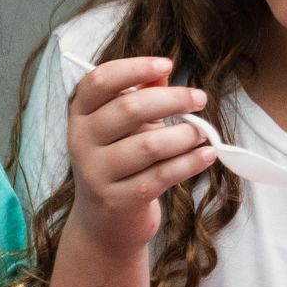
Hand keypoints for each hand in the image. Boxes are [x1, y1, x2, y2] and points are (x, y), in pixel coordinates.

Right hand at [67, 55, 215, 254]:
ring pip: (149, 144)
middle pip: (129, 107)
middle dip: (172, 99)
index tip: (167, 63)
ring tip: (202, 132)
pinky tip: (207, 155)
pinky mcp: (119, 200)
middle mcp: (81, 141)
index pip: (101, 81)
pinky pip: (161, 176)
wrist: (104, 224)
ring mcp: (97, 173)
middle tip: (199, 98)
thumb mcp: (123, 128)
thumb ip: (140, 97)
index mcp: (80, 115)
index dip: (134, 68)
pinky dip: (189, 163)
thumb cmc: (119, 164)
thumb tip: (163, 71)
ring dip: (184, 135)